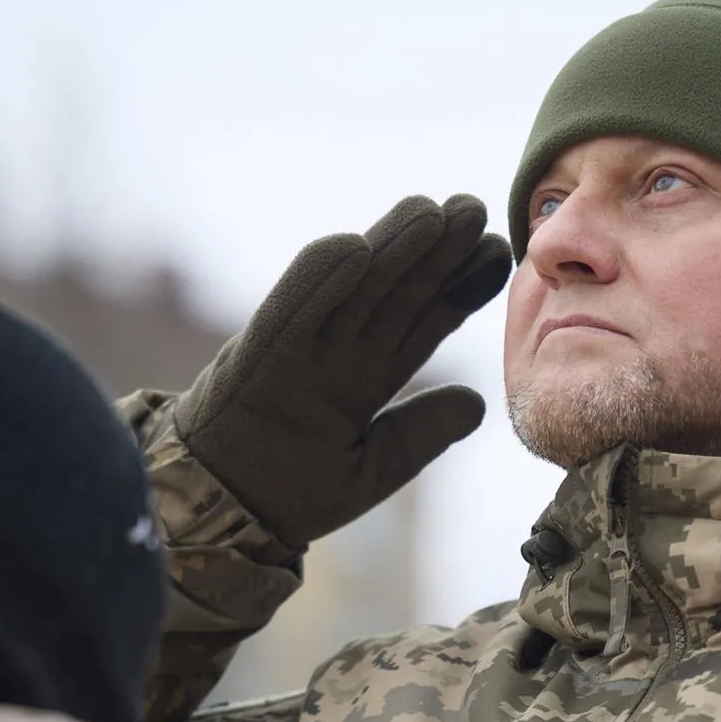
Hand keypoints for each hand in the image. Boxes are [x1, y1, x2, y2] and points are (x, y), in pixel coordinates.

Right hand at [176, 194, 511, 548]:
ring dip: (390, 247)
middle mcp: (340, 351)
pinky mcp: (261, 355)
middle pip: (397, 289)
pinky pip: (291, 310)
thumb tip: (478, 402)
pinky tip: (355, 246)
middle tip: (475, 208)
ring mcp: (303, 347)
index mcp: (369, 377)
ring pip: (353, 286)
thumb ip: (421, 434)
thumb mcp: (374, 469)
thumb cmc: (290, 491)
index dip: (462, 287)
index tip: (499, 254)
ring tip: (433, 210)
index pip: (425, 320)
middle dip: (437, 249)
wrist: (221, 514)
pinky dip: (318, 279)